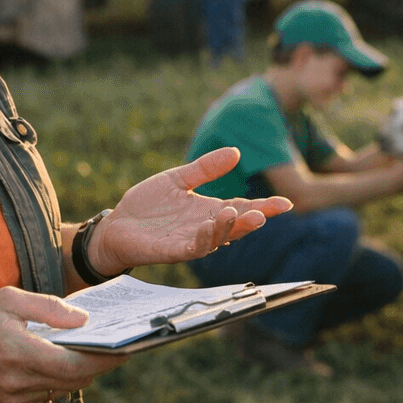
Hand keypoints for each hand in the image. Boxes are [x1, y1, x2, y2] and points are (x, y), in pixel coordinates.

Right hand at [0, 287, 124, 402]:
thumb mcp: (9, 298)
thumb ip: (49, 308)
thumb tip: (84, 320)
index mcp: (18, 353)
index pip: (75, 364)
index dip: (105, 358)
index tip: (126, 347)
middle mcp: (17, 383)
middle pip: (74, 380)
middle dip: (99, 364)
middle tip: (117, 345)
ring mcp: (12, 400)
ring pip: (62, 389)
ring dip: (78, 371)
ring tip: (92, 348)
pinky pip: (45, 395)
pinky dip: (56, 379)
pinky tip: (58, 359)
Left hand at [91, 147, 292, 272]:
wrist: (117, 224)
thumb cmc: (148, 204)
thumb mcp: (178, 179)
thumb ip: (205, 168)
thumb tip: (236, 151)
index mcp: (209, 209)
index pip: (242, 207)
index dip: (264, 206)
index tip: (286, 203)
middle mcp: (205, 227)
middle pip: (236, 225)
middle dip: (252, 220)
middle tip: (266, 213)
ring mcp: (190, 241)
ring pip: (217, 238)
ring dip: (229, 228)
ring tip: (236, 213)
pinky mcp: (173, 251)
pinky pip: (193, 248)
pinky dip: (203, 238)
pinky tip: (207, 226)